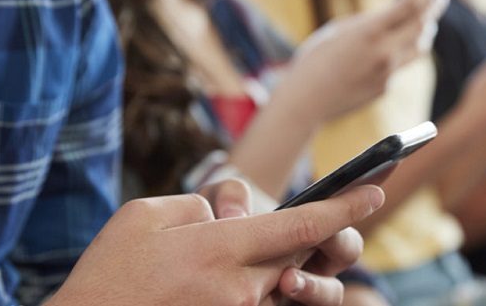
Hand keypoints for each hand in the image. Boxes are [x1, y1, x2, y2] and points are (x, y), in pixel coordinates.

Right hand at [47, 184, 384, 305]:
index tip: (377, 190)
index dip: (345, 208)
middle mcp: (240, 287)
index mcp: (221, 250)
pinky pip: (254, 299)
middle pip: (298, 254)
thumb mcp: (143, 216)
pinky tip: (214, 272)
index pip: (302, 227)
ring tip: (233, 251)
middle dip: (316, 234)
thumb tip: (226, 218)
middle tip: (334, 207)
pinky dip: (253, 279)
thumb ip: (196, 207)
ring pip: (276, 278)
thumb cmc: (108, 272)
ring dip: (273, 261)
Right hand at [280, 0, 449, 123]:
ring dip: (426, 29)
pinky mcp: (385, 88)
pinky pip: (402, 64)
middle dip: (434, 6)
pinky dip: (404, 50)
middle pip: (422, 24)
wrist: (306, 101)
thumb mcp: (339, 30)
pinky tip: (397, 45)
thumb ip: (369, 22)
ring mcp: (388, 72)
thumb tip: (393, 15)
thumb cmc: (314, 60)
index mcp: (369, 31)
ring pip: (420, 46)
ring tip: (427, 19)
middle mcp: (384, 52)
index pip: (410, 3)